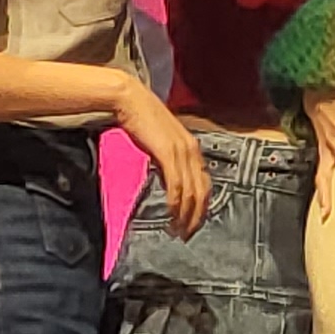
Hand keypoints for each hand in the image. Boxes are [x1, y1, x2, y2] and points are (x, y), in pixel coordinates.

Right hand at [114, 81, 210, 237]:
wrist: (129, 99)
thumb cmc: (141, 118)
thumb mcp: (160, 141)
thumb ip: (168, 159)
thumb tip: (166, 179)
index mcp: (192, 148)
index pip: (205, 184)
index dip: (201, 206)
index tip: (192, 223)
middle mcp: (192, 151)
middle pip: (202, 193)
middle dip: (196, 217)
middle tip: (186, 234)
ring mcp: (182, 152)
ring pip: (191, 193)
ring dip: (185, 216)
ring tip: (178, 231)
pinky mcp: (168, 153)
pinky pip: (177, 185)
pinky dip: (176, 204)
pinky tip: (171, 215)